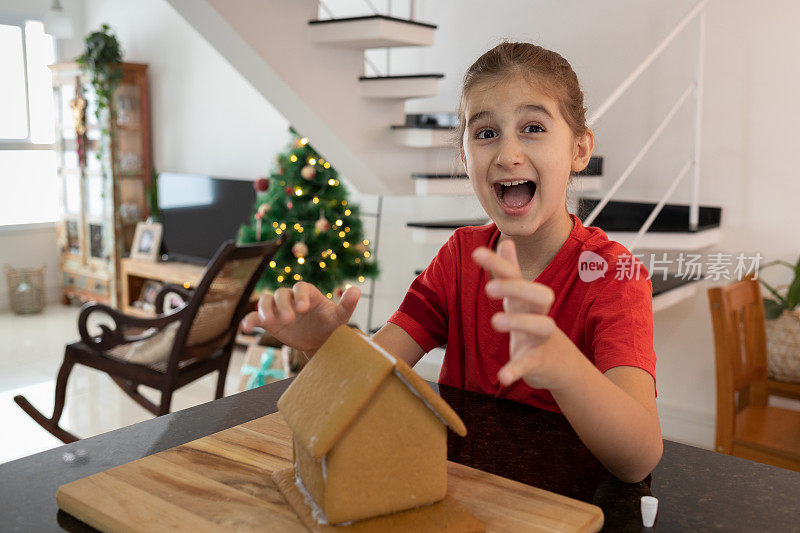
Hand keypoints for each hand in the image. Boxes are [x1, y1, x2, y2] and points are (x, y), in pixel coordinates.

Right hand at [241, 282, 359, 354]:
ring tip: (268, 321)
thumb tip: (357, 290)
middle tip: (290, 319)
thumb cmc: (330, 326)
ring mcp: (278, 309)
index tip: (304, 308)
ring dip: (265, 309)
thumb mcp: (340, 318)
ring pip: (266, 301)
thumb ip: (346, 305)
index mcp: (308, 293)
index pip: (301, 287)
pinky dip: (249, 320)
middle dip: (283, 305)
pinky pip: (256, 317)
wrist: (318, 342)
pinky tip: (246, 328)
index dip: (300, 295)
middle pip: (281, 294)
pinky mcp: (269, 321)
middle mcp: (291, 298)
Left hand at [472, 240, 569, 389]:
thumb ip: (511, 270)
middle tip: (488, 288)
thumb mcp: (521, 298)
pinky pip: (528, 364)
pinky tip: (502, 377)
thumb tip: (505, 240)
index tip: (477, 253)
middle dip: (516, 289)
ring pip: (539, 326)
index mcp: (528, 298)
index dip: (498, 264)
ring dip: (518, 323)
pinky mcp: (538, 362)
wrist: (562, 364)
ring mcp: (540, 338)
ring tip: (495, 321)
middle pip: (538, 295)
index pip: (515, 275)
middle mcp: (537, 314)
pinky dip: (515, 370)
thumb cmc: (534, 325)